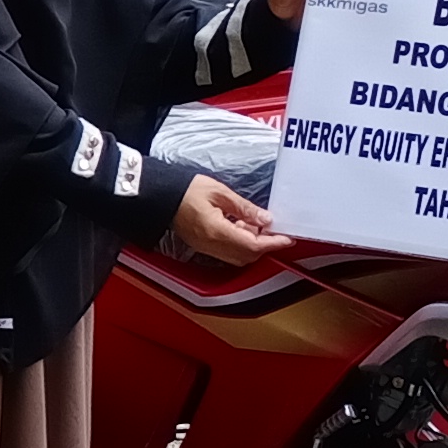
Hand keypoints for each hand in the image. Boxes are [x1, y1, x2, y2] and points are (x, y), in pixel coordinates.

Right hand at [170, 176, 287, 266]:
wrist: (161, 195)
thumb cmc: (186, 190)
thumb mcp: (220, 192)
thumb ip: (245, 208)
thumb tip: (266, 219)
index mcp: (216, 231)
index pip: (253, 245)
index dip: (273, 243)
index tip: (287, 238)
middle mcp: (212, 245)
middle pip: (247, 256)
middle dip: (265, 245)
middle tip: (274, 229)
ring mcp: (206, 248)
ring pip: (239, 257)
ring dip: (253, 246)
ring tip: (255, 225)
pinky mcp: (203, 246)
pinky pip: (228, 253)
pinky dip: (241, 244)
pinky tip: (241, 228)